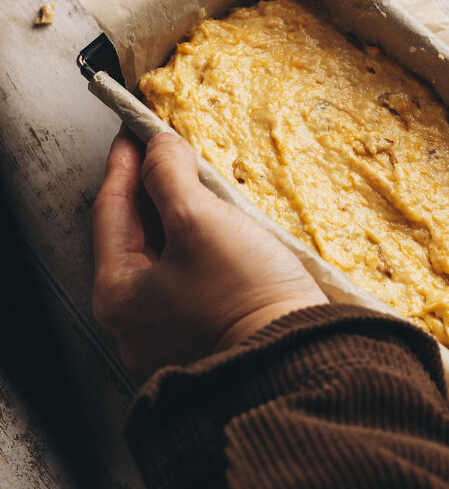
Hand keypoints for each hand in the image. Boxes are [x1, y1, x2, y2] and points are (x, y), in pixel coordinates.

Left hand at [92, 129, 327, 377]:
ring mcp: (166, 332)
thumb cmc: (244, 295)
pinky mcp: (201, 334)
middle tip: (164, 150)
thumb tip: (157, 148)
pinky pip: (186, 277)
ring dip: (176, 214)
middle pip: (134, 235)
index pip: (110, 211)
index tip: (133, 131)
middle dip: (150, 189)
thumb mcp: (200, 221)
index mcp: (117, 297)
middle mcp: (134, 321)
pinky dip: (195, 244)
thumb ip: (168, 175)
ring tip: (194, 179)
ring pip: (162, 256)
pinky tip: (217, 223)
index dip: (123, 163)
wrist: (298, 357)